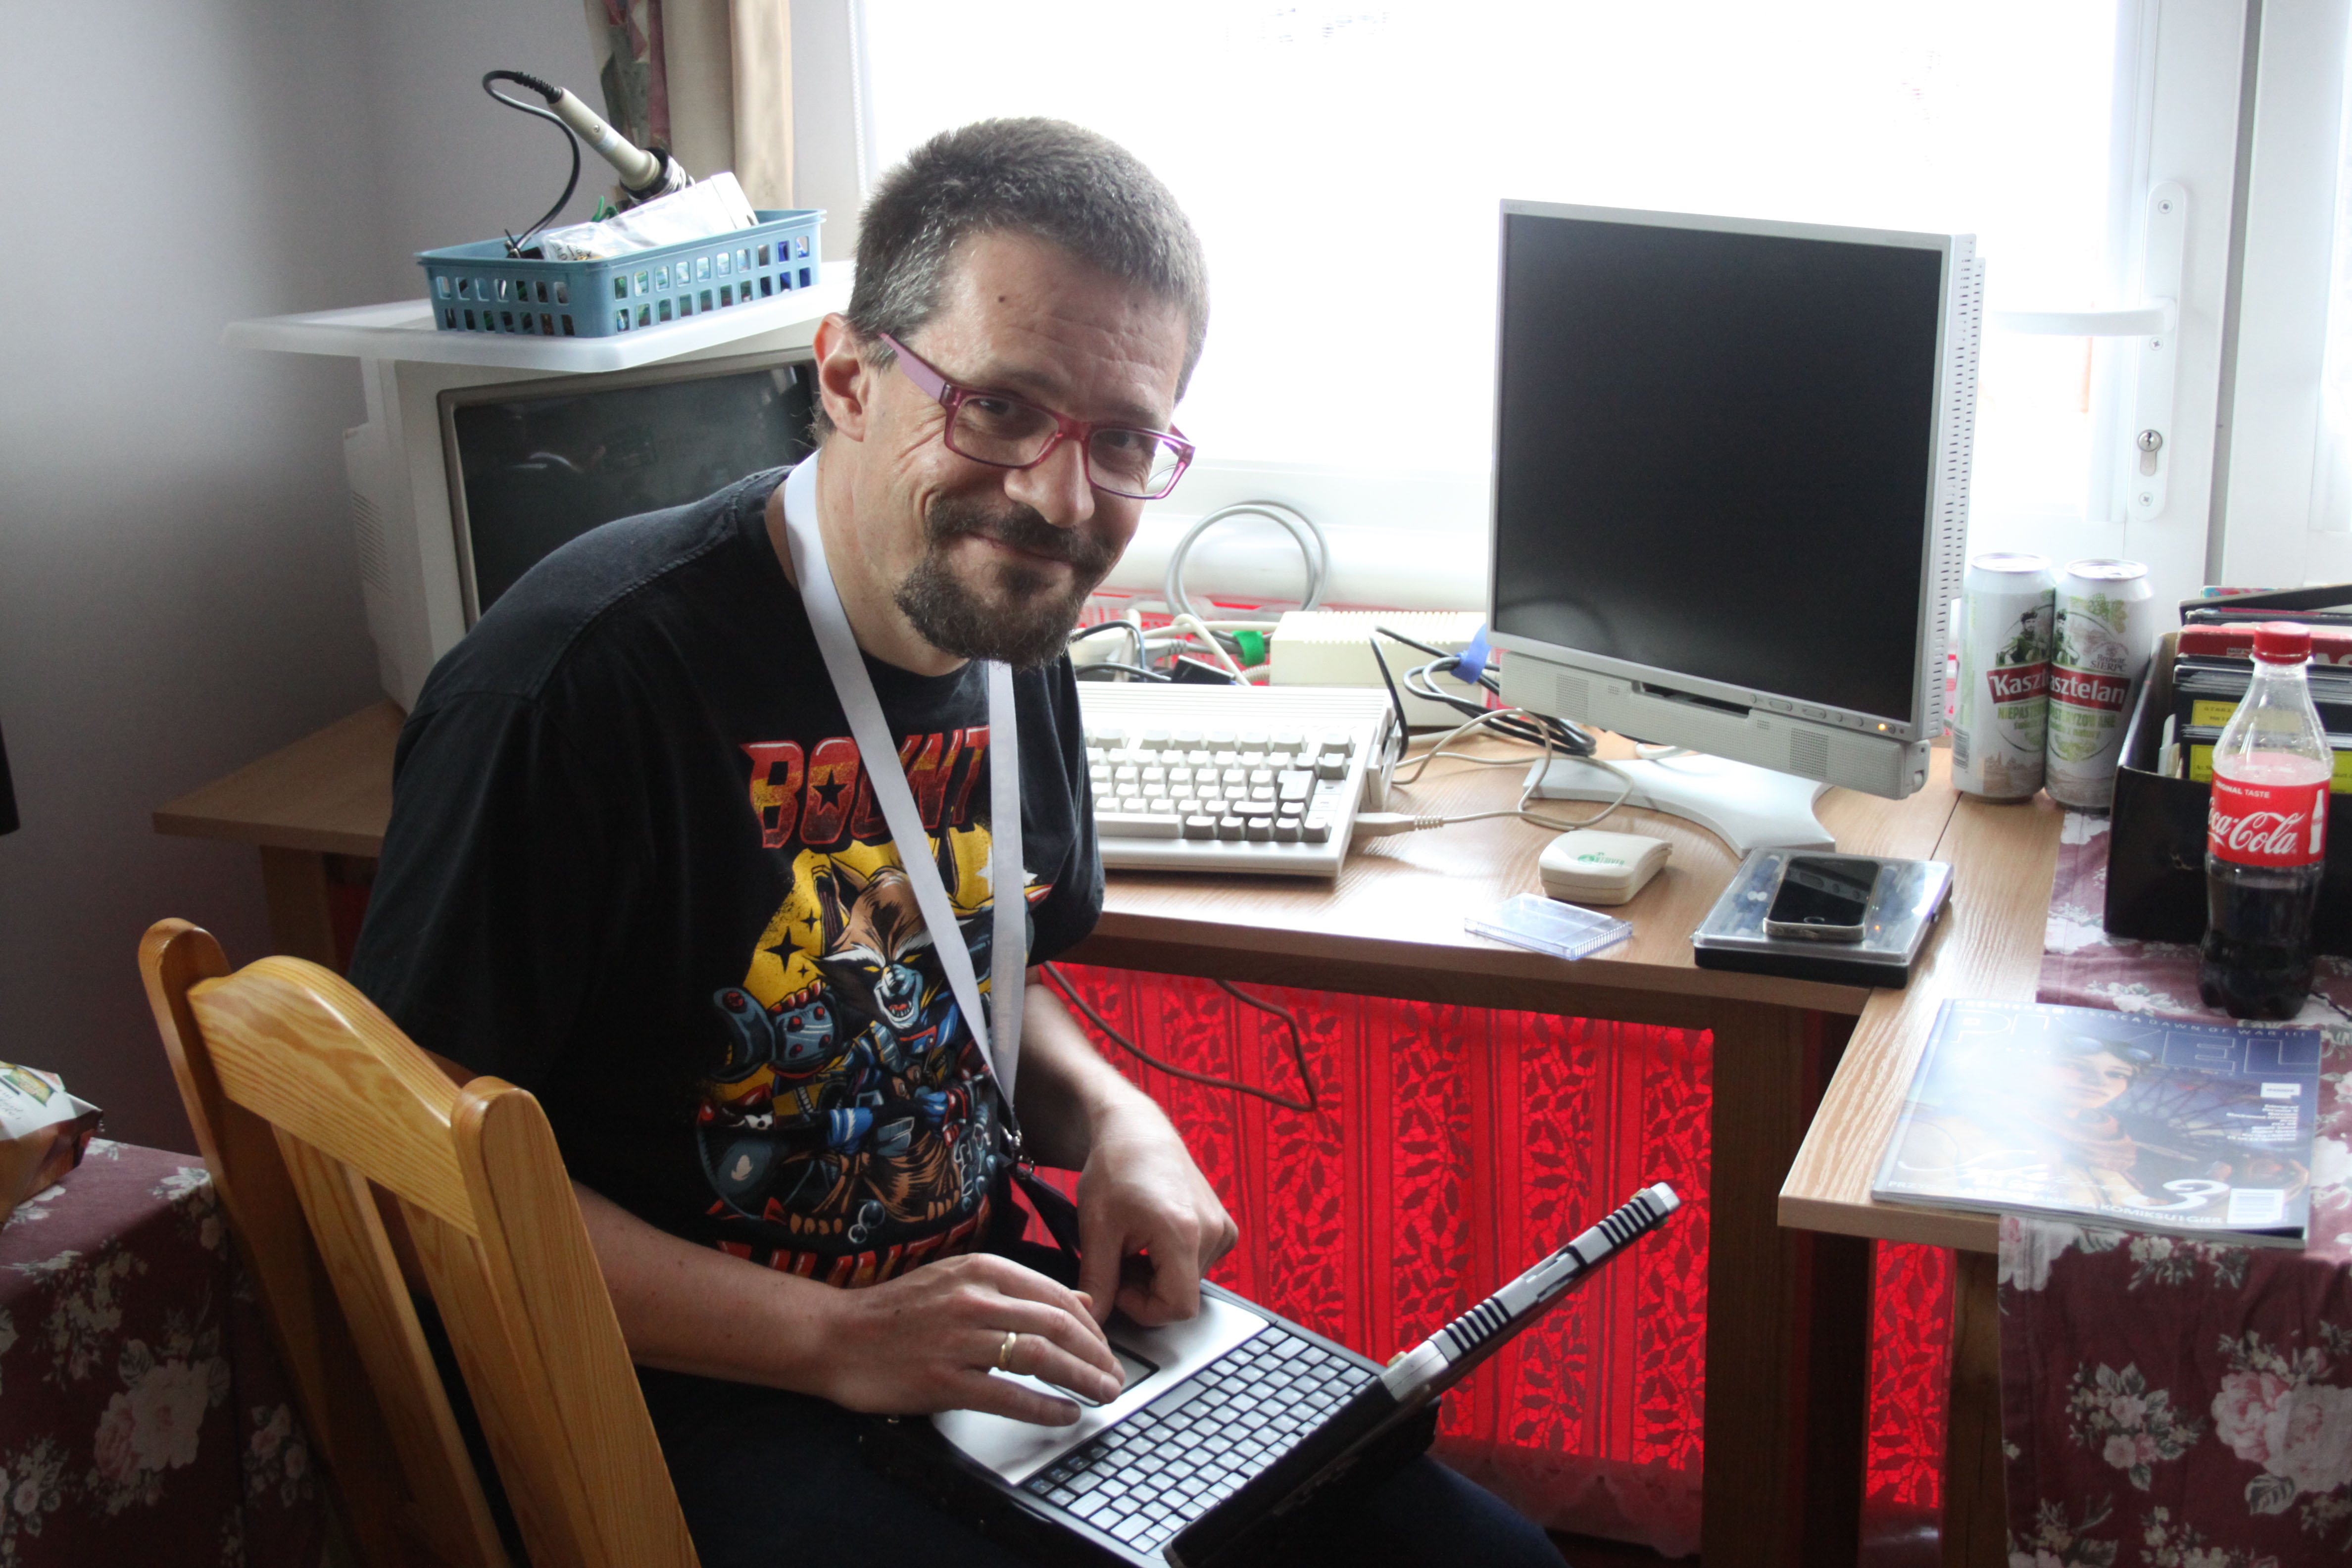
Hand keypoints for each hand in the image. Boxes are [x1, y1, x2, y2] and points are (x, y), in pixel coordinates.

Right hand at [810, 1252, 1122, 1424]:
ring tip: (1102, 1394)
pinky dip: (1044, 1407)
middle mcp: (975, 1300)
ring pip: (1040, 1358)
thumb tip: (1079, 1301)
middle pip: (1058, 1326)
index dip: (1092, 1327)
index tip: (1105, 1347)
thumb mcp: (960, 1280)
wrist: (837, 1334)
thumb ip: (1019, 1288)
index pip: (1057, 1296)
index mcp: (982, 1270)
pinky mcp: (944, 1381)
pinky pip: (1008, 1396)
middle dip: (1096, 1355)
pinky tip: (1064, 1414)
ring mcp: (959, 1341)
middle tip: (1115, 1376)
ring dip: (1081, 1379)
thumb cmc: (897, 1310)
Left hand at [1076, 1106, 1239, 1325]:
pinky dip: (1174, 1262)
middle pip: (1182, 1296)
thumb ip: (1097, 1280)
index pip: (1177, 1308)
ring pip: (1189, 1283)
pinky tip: (1154, 1237)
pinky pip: (1201, 1265)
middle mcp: (1213, 1232)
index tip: (1117, 1282)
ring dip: (1158, 1276)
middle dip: (1146, 1290)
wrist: (1138, 1132)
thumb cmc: (1115, 1170)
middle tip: (1119, 1258)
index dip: (1142, 1308)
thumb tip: (1091, 1321)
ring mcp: (1223, 1228)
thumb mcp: (1096, 1228)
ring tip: (1134, 1244)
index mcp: (1183, 1232)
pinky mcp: (1226, 1227)